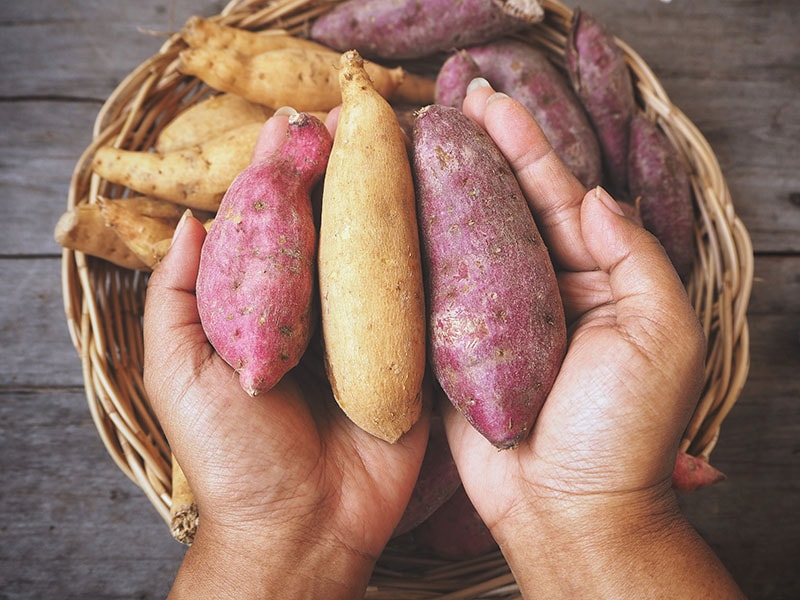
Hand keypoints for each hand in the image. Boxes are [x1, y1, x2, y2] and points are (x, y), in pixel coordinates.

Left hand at [143, 114, 429, 598]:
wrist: (303, 526)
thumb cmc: (233, 456)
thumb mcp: (180, 375)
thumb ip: (177, 300)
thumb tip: (189, 220)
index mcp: (270, 310)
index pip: (278, 227)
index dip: (284, 175)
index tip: (295, 124)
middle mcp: (323, 312)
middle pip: (335, 229)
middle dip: (342, 170)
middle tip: (354, 116)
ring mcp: (373, 331)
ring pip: (384, 253)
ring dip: (391, 198)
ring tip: (399, 141)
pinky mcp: (416, 356)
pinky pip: (429, 300)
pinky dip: (435, 255)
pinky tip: (445, 204)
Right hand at [444, 81, 742, 597]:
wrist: (565, 508)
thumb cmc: (621, 431)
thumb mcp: (659, 335)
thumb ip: (633, 257)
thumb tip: (592, 194)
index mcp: (599, 280)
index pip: (559, 196)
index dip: (528, 146)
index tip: (492, 101)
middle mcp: (546, 289)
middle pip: (509, 205)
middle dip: (483, 150)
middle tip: (451, 99)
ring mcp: (495, 316)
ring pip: (468, 237)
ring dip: (446, 187)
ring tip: (417, 136)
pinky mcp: (453, 346)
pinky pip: (433, 288)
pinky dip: (416, 247)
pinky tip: (394, 208)